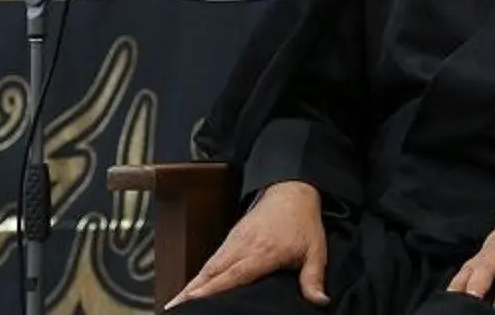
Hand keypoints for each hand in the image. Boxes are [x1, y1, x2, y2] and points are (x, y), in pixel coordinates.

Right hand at [165, 181, 329, 309]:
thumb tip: (319, 300)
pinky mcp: (231, 237)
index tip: (194, 298)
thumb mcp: (315, 249)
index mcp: (264, 251)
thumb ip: (314, 277)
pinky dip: (199, 274)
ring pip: (209, 265)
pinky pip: (212, 259)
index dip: (213, 288)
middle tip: (175, 307)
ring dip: (192, 283)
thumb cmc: (304, 221)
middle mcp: (244, 246)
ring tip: (176, 302)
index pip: (234, 274)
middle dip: (193, 290)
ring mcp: (235, 240)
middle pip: (213, 271)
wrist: (292, 191)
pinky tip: (191, 288)